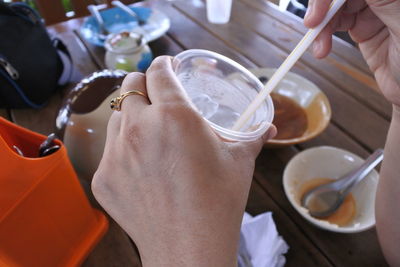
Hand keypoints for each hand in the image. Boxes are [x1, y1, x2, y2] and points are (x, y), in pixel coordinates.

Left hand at [92, 56, 275, 265]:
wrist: (190, 247)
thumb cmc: (218, 202)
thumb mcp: (239, 162)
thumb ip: (252, 137)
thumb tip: (270, 128)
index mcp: (174, 115)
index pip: (158, 71)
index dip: (163, 64)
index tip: (168, 67)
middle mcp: (139, 128)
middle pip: (129, 86)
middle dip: (144, 85)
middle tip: (157, 97)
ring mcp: (115, 153)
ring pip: (117, 118)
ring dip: (132, 118)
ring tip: (151, 135)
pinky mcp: (103, 177)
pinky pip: (109, 151)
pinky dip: (123, 151)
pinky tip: (143, 168)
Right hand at [304, 0, 399, 107]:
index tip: (321, 7)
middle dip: (323, 5)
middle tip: (312, 23)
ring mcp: (373, 9)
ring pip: (335, 6)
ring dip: (321, 24)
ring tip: (319, 47)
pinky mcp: (362, 26)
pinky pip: (335, 22)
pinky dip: (324, 34)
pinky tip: (322, 48)